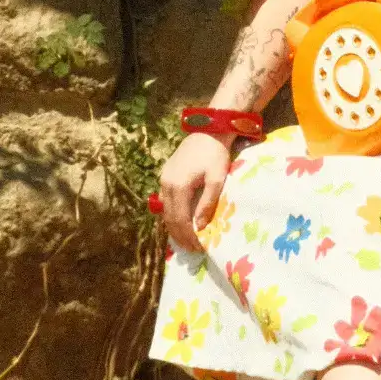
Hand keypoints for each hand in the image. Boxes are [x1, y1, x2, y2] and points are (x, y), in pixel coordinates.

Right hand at [157, 131, 232, 252]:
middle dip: (180, 236)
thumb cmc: (216, 154)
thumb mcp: (216, 180)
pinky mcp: (165, 174)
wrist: (208, 130)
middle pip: (169, 218)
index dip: (188, 236)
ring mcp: (163, 179)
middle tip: (192, 249)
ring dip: (174, 227)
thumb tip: (199, 226)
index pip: (180, 220)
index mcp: (178, 186)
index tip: (198, 248)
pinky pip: (165, 200)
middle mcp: (166, 184)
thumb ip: (207, 203)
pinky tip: (180, 221)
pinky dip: (171, 214)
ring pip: (165, 210)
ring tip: (186, 239)